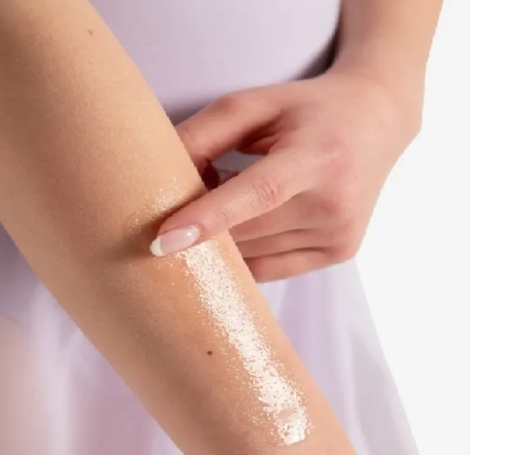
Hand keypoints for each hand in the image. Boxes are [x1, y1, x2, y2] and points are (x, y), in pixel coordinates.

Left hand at [151, 64, 422, 281]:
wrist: (376, 123)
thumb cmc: (308, 111)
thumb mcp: (256, 104)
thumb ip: (205, 134)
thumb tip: (160, 181)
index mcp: (318, 156)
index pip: (259, 194)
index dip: (209, 218)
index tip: (162, 242)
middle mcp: (335, 203)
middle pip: (248, 232)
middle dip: (206, 225)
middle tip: (193, 197)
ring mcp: (340, 234)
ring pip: (255, 255)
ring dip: (226, 239)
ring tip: (234, 200)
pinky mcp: (339, 253)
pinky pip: (271, 268)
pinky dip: (246, 253)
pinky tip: (247, 224)